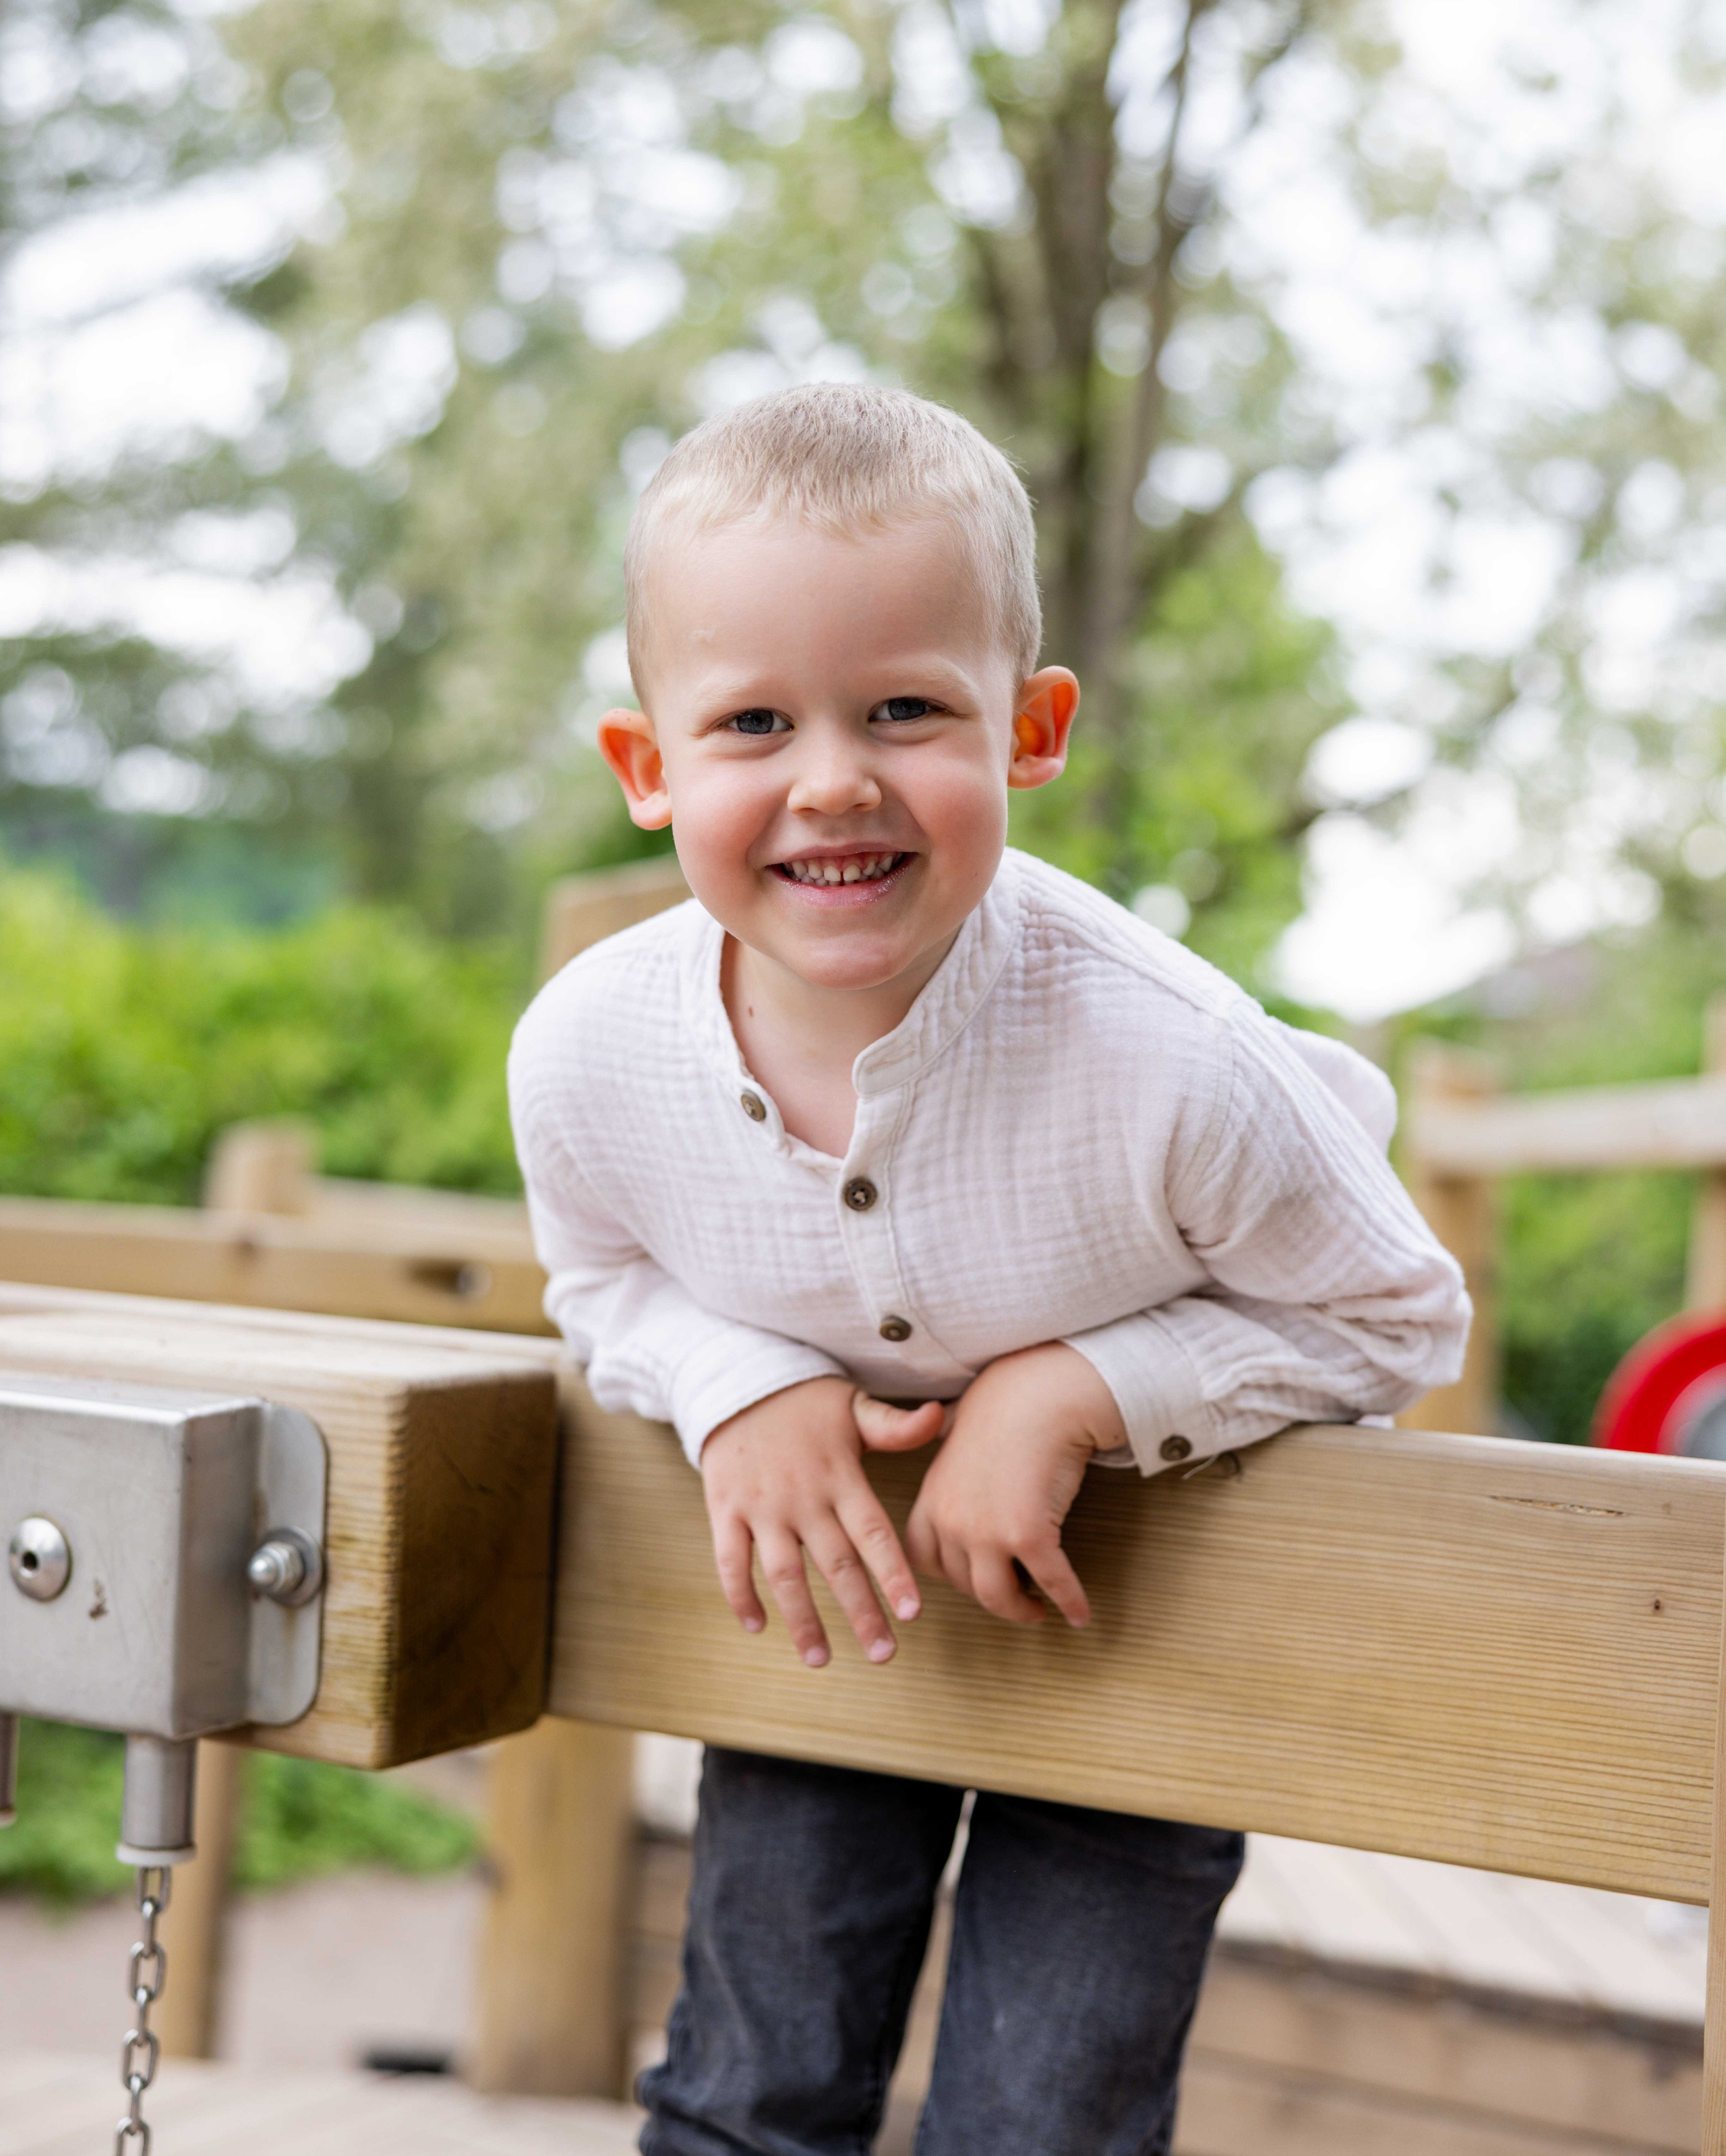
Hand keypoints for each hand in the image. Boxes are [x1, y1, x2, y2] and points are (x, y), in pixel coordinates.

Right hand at [702, 1378, 943, 1667]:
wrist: (735, 1379)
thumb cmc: (805, 1401)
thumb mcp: (852, 1406)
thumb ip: (894, 1426)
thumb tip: (939, 1417)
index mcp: (839, 1475)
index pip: (872, 1532)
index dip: (893, 1574)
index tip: (912, 1614)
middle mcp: (802, 1496)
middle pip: (836, 1564)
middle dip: (861, 1613)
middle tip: (883, 1655)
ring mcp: (761, 1506)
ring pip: (784, 1574)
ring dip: (802, 1619)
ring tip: (821, 1660)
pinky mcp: (725, 1509)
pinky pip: (730, 1560)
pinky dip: (740, 1596)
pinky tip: (757, 1627)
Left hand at [905, 1343, 1125, 1627]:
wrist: (1040, 1393)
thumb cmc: (1007, 1409)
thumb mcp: (959, 1443)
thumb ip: (953, 1472)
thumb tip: (956, 1475)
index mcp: (933, 1498)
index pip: (922, 1558)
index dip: (947, 1575)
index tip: (970, 1578)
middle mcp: (952, 1521)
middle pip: (963, 1583)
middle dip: (990, 1595)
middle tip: (1014, 1598)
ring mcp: (988, 1532)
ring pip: (998, 1597)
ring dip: (1020, 1611)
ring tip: (1038, 1610)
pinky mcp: (1029, 1535)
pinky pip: (1051, 1583)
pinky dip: (1069, 1602)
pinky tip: (1079, 1613)